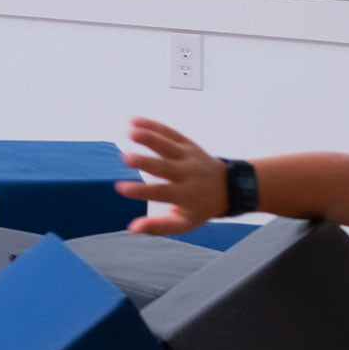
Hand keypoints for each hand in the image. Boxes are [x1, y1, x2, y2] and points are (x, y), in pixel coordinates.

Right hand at [115, 118, 228, 234]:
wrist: (227, 187)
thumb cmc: (198, 208)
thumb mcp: (183, 223)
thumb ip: (158, 226)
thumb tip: (132, 228)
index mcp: (185, 195)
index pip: (161, 193)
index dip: (141, 191)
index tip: (121, 188)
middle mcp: (187, 174)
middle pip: (164, 167)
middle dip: (144, 162)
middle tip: (125, 158)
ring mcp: (188, 156)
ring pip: (167, 145)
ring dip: (149, 137)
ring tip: (129, 132)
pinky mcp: (188, 145)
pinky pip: (170, 133)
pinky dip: (153, 126)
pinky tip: (133, 121)